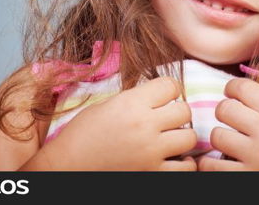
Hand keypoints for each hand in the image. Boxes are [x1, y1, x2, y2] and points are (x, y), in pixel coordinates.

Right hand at [45, 76, 197, 170]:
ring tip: (171, 138)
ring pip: (190, 137)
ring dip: (182, 136)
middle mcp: (144, 125)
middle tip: (167, 118)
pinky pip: (186, 168)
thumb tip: (159, 96)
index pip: (171, 85)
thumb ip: (135, 99)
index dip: (169, 89)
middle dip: (178, 112)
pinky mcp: (152, 174)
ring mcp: (150, 152)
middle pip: (184, 110)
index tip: (163, 97)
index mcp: (131, 103)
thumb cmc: (82, 134)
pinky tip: (175, 159)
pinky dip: (185, 164)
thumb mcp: (107, 105)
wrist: (67, 166)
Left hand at [196, 78, 258, 170]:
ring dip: (220, 137)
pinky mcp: (246, 179)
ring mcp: (255, 156)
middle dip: (225, 112)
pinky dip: (209, 163)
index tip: (232, 94)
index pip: (242, 87)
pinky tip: (216, 161)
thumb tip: (241, 96)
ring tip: (227, 141)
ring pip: (216, 135)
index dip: (232, 88)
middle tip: (231, 119)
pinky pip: (212, 166)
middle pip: (224, 108)